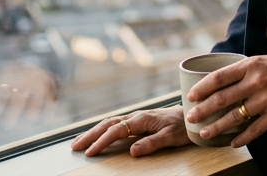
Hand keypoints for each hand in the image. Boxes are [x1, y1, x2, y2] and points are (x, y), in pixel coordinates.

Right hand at [70, 106, 189, 157]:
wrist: (191, 115)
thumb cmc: (183, 127)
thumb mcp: (170, 137)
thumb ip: (151, 144)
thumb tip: (131, 152)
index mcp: (141, 119)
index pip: (116, 130)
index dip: (102, 141)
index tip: (90, 152)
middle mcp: (135, 116)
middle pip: (107, 124)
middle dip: (89, 135)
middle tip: (74, 147)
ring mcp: (135, 117)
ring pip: (109, 123)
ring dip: (93, 132)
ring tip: (79, 142)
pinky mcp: (137, 120)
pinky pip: (115, 124)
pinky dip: (102, 129)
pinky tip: (95, 134)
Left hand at [185, 47, 266, 146]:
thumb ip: (249, 69)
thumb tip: (229, 77)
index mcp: (252, 64)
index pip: (219, 77)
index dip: (201, 88)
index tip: (190, 95)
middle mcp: (257, 82)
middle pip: (221, 99)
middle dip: (203, 110)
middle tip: (191, 118)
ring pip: (235, 118)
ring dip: (217, 128)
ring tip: (205, 134)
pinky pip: (255, 130)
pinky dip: (242, 138)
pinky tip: (233, 143)